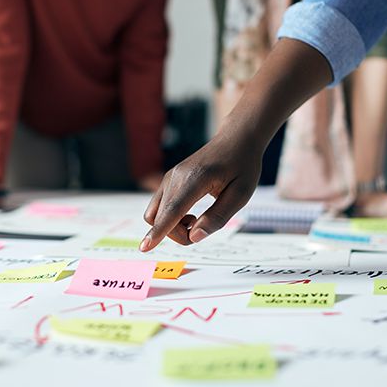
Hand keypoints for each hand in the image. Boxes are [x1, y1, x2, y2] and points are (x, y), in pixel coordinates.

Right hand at [139, 130, 261, 251]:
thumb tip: (194, 237)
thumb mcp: (240, 194)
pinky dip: (170, 218)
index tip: (144, 248)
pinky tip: (190, 213)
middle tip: (204, 229)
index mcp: (195, 179)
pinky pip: (159, 207)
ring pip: (156, 214)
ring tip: (197, 220)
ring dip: (172, 227)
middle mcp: (176, 177)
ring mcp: (170, 177)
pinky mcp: (169, 180)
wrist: (235, 139)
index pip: (173, 211)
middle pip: (161, 218)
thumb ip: (218, 217)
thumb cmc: (242, 166)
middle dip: (178, 234)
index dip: (159, 232)